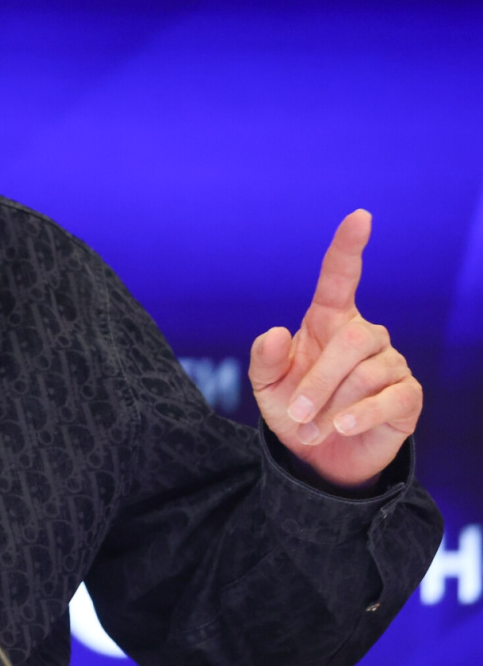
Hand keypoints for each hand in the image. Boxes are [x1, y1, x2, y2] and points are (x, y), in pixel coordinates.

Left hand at [248, 210, 421, 490]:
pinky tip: (341, 427)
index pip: (341, 276)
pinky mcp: (407, 395)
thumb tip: (277, 331)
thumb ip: (265, 358)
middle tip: (296, 412)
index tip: (360, 216)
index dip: (349, 246)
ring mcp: (390, 363)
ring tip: (312, 427)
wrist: (318, 456)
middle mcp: (364, 335)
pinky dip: (360, 415)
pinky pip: (389, 398)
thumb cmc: (293, 409)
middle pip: (352, 340)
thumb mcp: (266, 385)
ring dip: (331, 404)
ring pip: (366, 372)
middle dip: (319, 379)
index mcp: (328, 320)